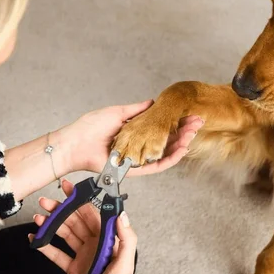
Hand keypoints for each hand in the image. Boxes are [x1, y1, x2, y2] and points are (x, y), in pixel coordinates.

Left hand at [5, 100, 202, 200]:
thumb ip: (137, 110)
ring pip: (165, 153)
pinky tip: (182, 150)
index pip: (161, 127)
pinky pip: (156, 166)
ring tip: (194, 133)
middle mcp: (139, 146)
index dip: (176, 121)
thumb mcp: (117, 112)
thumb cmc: (90, 128)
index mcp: (135, 132)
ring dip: (182, 144)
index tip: (190, 113)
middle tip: (199, 122)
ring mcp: (139, 158)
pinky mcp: (136, 170)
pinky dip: (170, 159)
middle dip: (184, 131)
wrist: (75, 144)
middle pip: (167, 140)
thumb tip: (153, 102)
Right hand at [28, 179, 135, 273]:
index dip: (82, 200)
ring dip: (52, 224)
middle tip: (45, 202)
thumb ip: (125, 238)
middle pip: (76, 221)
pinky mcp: (72, 268)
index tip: (69, 188)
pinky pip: (57, 253)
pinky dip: (46, 245)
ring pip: (65, 234)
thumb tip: (121, 213)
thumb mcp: (125, 264)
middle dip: (61, 210)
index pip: (93, 214)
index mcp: (108, 240)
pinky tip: (35, 237)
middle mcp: (95, 245)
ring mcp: (83, 255)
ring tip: (38, 217)